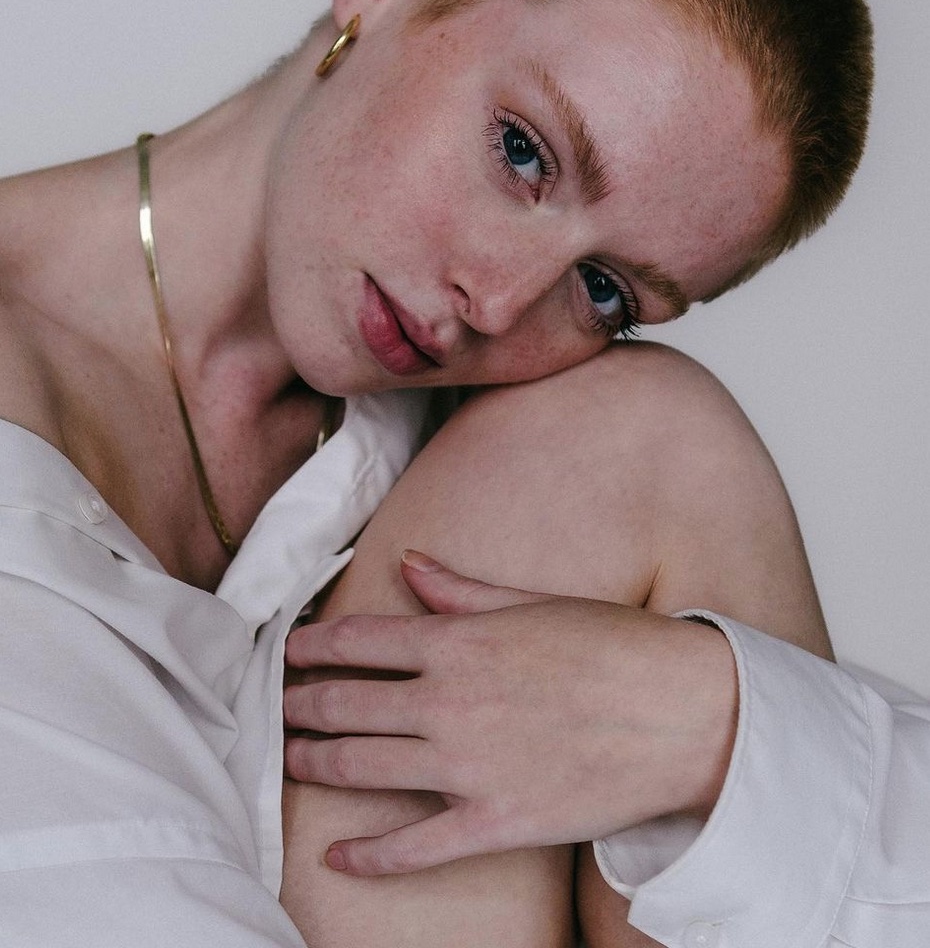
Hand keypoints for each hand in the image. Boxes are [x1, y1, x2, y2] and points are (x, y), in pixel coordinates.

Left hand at [284, 551, 737, 875]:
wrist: (685, 713)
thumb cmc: (615, 647)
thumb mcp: (534, 602)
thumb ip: (460, 590)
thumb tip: (409, 564)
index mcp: (456, 642)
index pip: (356, 641)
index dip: (312, 646)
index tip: (289, 651)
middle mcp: (448, 703)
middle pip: (346, 706)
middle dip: (301, 705)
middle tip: (278, 707)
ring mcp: (466, 767)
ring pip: (361, 769)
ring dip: (313, 763)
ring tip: (290, 758)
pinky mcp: (494, 823)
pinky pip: (412, 849)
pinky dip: (367, 857)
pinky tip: (335, 858)